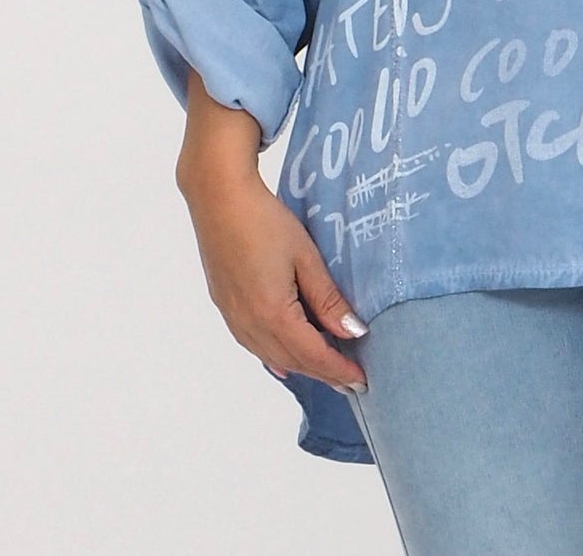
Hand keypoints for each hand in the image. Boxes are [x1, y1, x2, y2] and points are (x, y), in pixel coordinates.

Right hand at [179, 163, 368, 392]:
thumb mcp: (305, 257)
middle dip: (324, 373)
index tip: (363, 381)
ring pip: (273, 356)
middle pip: (293, 361)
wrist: (219, 201)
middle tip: (352, 381)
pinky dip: (276, 356)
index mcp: (273, 315)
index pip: (314, 355)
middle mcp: (250, 326)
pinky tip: (285, 361)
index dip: (339, 370)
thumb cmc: (265, 222)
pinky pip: (255, 345)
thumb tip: (353, 331)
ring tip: (328, 370)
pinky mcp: (226, 308)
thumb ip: (328, 299)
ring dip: (302, 366)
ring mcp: (234, 319)